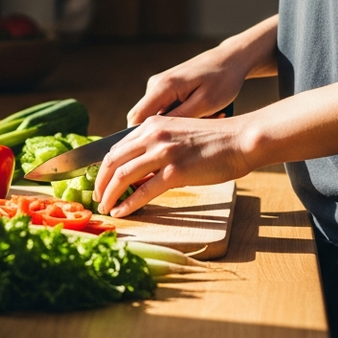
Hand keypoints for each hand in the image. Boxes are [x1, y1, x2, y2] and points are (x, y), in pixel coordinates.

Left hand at [93, 115, 247, 216]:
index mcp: (151, 125)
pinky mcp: (176, 171)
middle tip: (97, 198)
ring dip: (110, 195)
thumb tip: (138, 171)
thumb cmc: (214, 140)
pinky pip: (144, 191)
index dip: (103, 167)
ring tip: (105, 208)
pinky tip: (122, 212)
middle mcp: (153, 135)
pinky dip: (128, 204)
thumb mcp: (177, 133)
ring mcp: (163, 152)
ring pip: (123, 176)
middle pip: (112, 161)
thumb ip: (156, 147)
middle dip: (100, 182)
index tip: (99, 182)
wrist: (241, 140)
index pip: (116, 147)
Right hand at [127, 16, 278, 125]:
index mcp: (162, 86)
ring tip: (204, 121)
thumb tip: (156, 136)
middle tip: (187, 139)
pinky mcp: (167, 87)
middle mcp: (156, 84)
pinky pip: (165, 108)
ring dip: (173, 125)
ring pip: (156, 115)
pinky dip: (179, 117)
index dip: (139, 139)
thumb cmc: (222, 80)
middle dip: (160, 134)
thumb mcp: (205, 103)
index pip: (136, 118)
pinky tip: (201, 115)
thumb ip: (179, 119)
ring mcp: (160, 85)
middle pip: (142, 119)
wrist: (230, 59)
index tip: (156, 153)